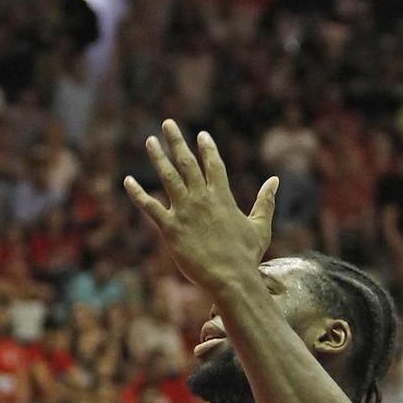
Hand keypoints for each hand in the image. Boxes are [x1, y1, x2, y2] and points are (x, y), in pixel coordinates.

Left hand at [124, 122, 276, 294]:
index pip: (214, 164)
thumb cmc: (246, 255)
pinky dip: (137, 194)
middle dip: (177, 141)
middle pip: (187, 163)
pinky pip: (149, 207)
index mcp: (222, 197)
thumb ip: (265, 201)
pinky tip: (127, 181)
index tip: (200, 134)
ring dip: (158, 157)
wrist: (231, 278)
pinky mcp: (169, 228)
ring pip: (168, 178)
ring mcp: (184, 212)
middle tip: (167, 124)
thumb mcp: (260, 226)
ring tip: (150, 141)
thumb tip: (275, 180)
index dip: (207, 148)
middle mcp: (201, 199)